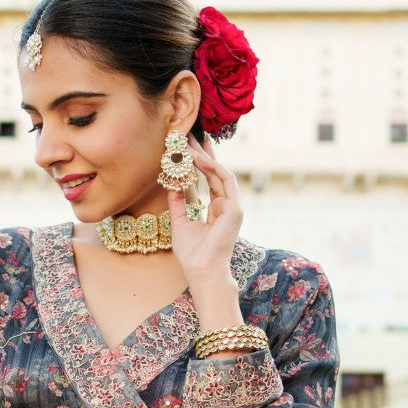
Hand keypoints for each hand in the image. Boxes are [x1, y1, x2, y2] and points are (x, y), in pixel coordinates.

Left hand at [167, 134, 243, 288]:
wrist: (201, 270)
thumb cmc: (192, 254)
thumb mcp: (180, 222)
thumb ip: (178, 202)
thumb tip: (172, 184)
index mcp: (217, 211)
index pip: (210, 181)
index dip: (201, 163)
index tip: (190, 148)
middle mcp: (227, 206)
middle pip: (216, 173)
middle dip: (204, 154)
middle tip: (191, 136)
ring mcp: (233, 207)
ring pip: (221, 173)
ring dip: (206, 157)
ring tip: (191, 144)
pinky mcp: (235, 209)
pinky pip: (225, 180)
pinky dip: (213, 167)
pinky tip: (199, 158)